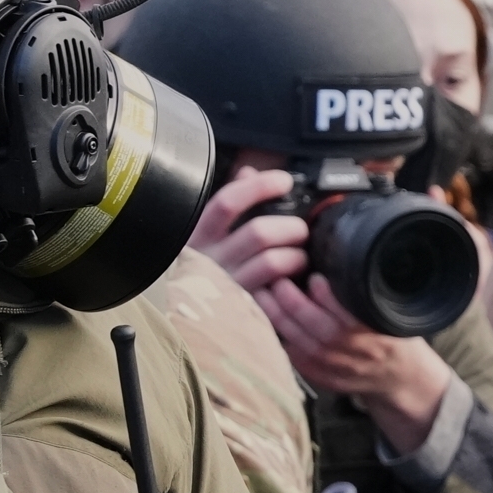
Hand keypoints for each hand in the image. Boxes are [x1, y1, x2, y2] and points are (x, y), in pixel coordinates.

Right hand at [189, 166, 312, 296]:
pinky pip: (279, 293)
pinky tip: (295, 283)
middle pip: (259, 232)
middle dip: (291, 228)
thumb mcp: (211, 233)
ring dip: (297, 256)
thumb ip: (230, 203)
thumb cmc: (209, 266)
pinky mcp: (244, 309)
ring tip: (300, 258)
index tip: (284, 181)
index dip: (259, 187)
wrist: (191, 319)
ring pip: (274, 262)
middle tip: (301, 231)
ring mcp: (227, 287)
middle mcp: (209, 260)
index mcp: (199, 235)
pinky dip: (293, 284)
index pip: (228, 203)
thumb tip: (248, 173)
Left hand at [256, 274, 459, 454]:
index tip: (314, 276)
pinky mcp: (331, 381)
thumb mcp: (392, 310)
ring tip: (264, 298)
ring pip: (306, 348)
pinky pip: (302, 364)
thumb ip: (367, 293)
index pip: (352, 316)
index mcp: (383, 333)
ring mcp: (346, 371)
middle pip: (323, 332)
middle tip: (278, 282)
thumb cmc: (395, 336)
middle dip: (295, 305)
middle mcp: (364, 354)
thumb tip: (333, 261)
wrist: (405, 377)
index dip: (328, 297)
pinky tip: (271, 324)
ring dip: (281, 322)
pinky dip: (284, 343)